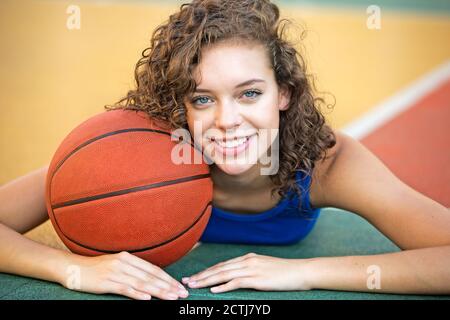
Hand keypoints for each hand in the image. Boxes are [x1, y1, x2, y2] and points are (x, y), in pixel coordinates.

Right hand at [61, 251, 188, 299]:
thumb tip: (150, 279)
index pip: (153, 269)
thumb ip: (132, 269)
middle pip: (151, 276)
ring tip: (172, 297)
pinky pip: (124, 289)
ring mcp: (115, 272)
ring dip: (159, 291)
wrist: (72, 268)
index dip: (168, 278)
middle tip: (182, 294)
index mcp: (128, 257)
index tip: (179, 286)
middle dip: (169, 286)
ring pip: (142, 283)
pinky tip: (148, 299)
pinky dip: (137, 294)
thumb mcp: (116, 264)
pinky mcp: (106, 282)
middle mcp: (124, 263)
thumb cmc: (95, 268)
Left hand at [181, 253, 312, 292]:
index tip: (195, 276)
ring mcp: (251, 269)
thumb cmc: (284, 272)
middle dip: (202, 275)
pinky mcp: (257, 279)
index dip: (207, 271)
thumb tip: (237, 276)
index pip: (222, 265)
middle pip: (219, 268)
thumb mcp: (264, 267)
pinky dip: (223, 286)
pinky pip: (236, 283)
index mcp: (247, 258)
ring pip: (224, 274)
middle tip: (187, 281)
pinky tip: (214, 291)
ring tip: (194, 286)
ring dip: (207, 281)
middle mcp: (246, 261)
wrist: (301, 271)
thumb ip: (250, 269)